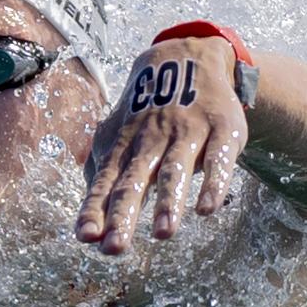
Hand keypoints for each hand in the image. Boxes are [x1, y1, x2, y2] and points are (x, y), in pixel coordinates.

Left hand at [75, 37, 247, 254]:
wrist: (186, 57)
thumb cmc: (146, 113)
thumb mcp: (118, 136)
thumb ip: (101, 176)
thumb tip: (85, 222)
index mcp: (124, 146)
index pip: (105, 183)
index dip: (94, 210)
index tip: (85, 238)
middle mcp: (151, 140)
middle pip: (134, 181)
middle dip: (123, 215)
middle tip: (115, 249)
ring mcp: (186, 133)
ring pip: (174, 170)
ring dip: (167, 202)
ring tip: (162, 233)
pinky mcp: (221, 130)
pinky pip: (217, 160)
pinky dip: (213, 183)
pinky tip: (207, 209)